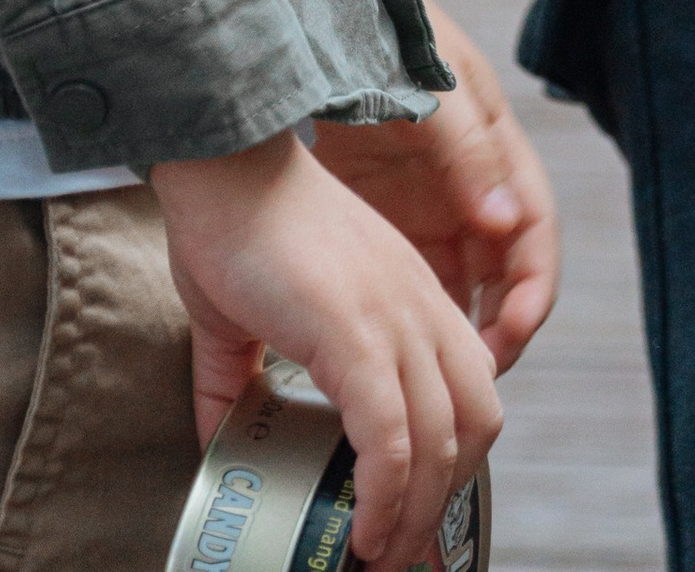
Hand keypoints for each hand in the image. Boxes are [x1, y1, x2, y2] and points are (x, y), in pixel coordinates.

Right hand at [151, 132, 498, 567]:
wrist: (220, 163)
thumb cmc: (229, 225)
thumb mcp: (247, 320)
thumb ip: (242, 384)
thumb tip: (218, 445)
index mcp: (409, 297)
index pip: (469, 390)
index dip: (454, 461)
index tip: (418, 519)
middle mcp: (420, 307)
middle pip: (476, 425)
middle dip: (443, 501)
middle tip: (399, 550)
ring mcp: (395, 319)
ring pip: (442, 442)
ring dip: (415, 516)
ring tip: (377, 555)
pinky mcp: (358, 334)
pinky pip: (393, 439)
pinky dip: (384, 497)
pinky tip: (360, 531)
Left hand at [309, 3, 559, 370]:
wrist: (321, 14)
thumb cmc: (389, 37)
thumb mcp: (434, 90)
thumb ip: (468, 153)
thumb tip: (506, 222)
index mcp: (497, 152)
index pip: (533, 234)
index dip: (531, 288)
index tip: (511, 331)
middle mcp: (472, 186)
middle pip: (501, 273)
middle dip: (497, 326)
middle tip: (474, 374)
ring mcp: (429, 203)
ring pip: (458, 284)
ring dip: (455, 328)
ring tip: (433, 371)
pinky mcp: (387, 214)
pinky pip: (413, 277)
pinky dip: (414, 313)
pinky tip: (393, 344)